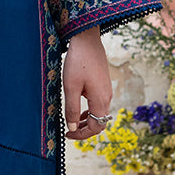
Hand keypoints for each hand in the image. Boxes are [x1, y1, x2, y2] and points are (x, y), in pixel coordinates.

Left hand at [63, 26, 112, 141]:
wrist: (87, 40)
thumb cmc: (78, 62)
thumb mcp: (71, 87)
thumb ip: (72, 109)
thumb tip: (72, 128)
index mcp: (100, 100)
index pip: (95, 127)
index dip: (81, 135)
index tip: (67, 135)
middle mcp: (107, 97)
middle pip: (100, 122)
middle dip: (85, 130)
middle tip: (69, 131)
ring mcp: (106, 91)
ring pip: (99, 114)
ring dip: (87, 121)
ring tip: (72, 122)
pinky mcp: (103, 84)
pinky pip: (99, 104)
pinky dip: (90, 111)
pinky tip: (79, 109)